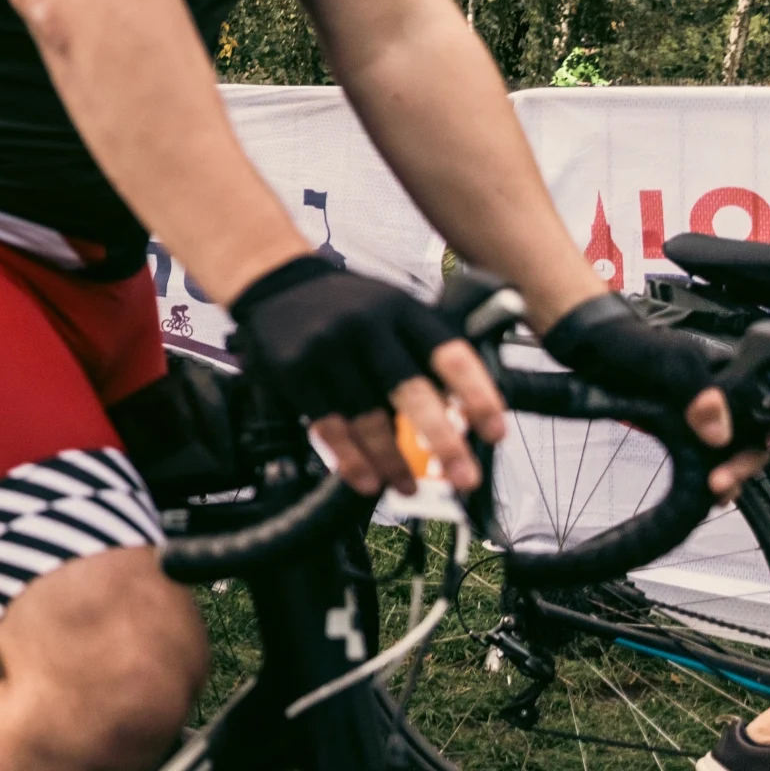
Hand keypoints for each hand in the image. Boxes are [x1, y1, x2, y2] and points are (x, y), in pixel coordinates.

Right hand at [228, 255, 503, 496]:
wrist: (274, 282)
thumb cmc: (347, 306)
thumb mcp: (394, 308)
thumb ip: (425, 350)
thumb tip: (464, 412)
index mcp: (402, 309)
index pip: (451, 355)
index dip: (478, 397)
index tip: (495, 434)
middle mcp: (366, 326)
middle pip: (411, 391)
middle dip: (444, 441)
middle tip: (465, 478)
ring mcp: (327, 349)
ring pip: (368, 418)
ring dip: (393, 462)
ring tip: (410, 488)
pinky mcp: (295, 372)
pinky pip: (329, 426)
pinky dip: (351, 460)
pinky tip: (368, 480)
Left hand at [539, 293, 769, 506]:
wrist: (594, 352)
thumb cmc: (633, 346)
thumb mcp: (667, 363)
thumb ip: (698, 392)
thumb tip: (716, 429)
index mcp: (742, 369)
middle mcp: (737, 391)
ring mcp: (719, 412)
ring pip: (752, 447)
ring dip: (745, 471)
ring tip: (722, 489)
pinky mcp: (697, 430)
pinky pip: (724, 457)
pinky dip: (727, 476)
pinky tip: (719, 491)